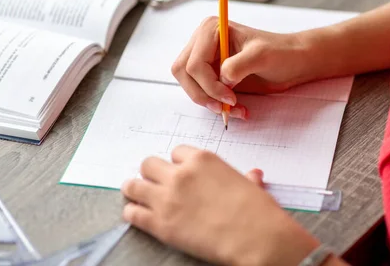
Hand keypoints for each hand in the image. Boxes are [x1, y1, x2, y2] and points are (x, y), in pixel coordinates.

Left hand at [121, 146, 320, 265]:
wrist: (254, 237)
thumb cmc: (257, 210)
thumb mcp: (251, 185)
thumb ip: (245, 178)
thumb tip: (253, 175)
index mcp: (202, 160)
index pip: (176, 152)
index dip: (177, 163)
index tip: (179, 172)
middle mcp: (180, 174)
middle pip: (149, 164)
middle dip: (152, 173)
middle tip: (156, 183)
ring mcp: (166, 198)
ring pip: (133, 185)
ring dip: (135, 189)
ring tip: (137, 195)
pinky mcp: (159, 224)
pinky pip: (132, 213)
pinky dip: (133, 213)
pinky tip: (137, 215)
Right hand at [171, 16, 311, 119]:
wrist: (293, 62)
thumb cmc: (281, 52)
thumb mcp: (262, 56)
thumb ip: (238, 65)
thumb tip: (221, 79)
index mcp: (211, 30)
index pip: (194, 63)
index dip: (209, 84)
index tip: (230, 97)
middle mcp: (203, 42)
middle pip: (184, 74)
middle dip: (204, 94)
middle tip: (226, 107)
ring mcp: (206, 59)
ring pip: (190, 86)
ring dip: (210, 102)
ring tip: (235, 109)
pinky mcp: (212, 75)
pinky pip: (203, 93)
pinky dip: (217, 105)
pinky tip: (237, 109)